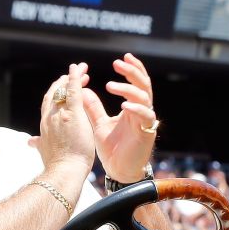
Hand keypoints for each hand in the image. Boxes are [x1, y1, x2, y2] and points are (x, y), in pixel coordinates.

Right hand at [33, 62, 95, 173]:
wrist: (63, 171)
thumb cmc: (58, 165)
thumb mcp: (44, 151)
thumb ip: (38, 143)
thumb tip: (30, 141)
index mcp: (44, 125)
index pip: (48, 104)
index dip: (55, 94)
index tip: (64, 87)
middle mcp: (48, 117)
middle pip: (53, 93)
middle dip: (63, 82)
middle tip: (74, 74)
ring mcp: (59, 115)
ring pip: (63, 90)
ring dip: (72, 77)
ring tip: (81, 69)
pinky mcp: (72, 114)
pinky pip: (73, 91)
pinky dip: (75, 78)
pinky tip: (78, 69)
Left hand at [82, 52, 156, 182]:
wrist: (119, 171)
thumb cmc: (112, 148)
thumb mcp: (98, 124)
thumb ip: (92, 107)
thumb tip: (82, 90)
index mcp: (131, 107)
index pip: (135, 83)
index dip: (131, 69)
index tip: (120, 58)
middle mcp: (141, 110)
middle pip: (143, 84)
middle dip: (132, 71)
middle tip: (118, 63)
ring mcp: (145, 121)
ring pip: (144, 97)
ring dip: (128, 88)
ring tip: (111, 85)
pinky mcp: (146, 133)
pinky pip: (145, 116)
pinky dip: (135, 109)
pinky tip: (123, 106)